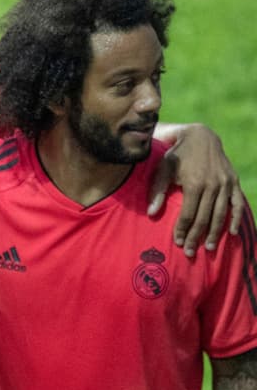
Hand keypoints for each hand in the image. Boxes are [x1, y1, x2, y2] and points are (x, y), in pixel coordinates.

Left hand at [148, 124, 245, 256]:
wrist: (201, 136)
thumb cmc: (177, 155)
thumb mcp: (163, 169)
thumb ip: (157, 191)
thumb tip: (151, 214)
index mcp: (195, 183)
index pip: (188, 214)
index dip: (183, 230)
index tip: (177, 243)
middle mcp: (213, 185)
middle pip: (204, 217)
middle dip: (197, 237)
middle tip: (190, 252)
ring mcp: (225, 183)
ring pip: (221, 214)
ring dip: (215, 232)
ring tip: (209, 248)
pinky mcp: (233, 181)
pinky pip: (237, 203)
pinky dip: (235, 218)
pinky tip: (232, 233)